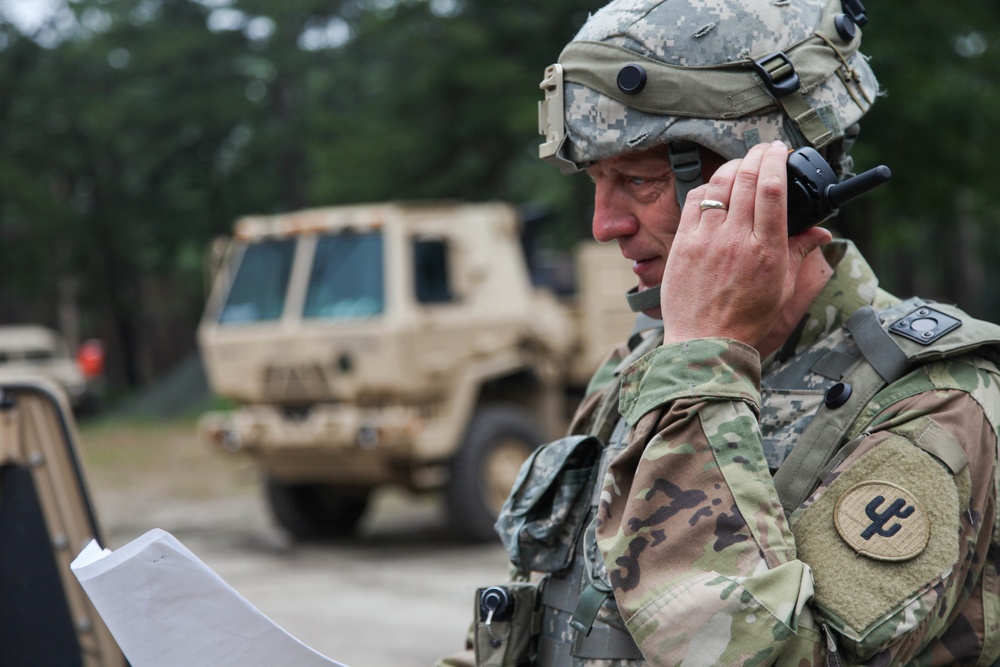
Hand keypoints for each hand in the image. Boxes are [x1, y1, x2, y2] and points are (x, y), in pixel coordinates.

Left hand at [660, 141, 831, 349]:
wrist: (704, 343)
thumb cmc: (746, 320)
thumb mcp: (783, 289)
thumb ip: (800, 254)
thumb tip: (821, 233)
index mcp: (766, 250)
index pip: (772, 190)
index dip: (776, 161)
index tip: (780, 150)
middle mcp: (735, 240)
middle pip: (746, 179)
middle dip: (757, 155)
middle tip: (765, 149)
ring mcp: (706, 240)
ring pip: (718, 185)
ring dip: (732, 166)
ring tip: (742, 164)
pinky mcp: (683, 244)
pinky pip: (694, 202)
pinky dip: (708, 188)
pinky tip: (716, 187)